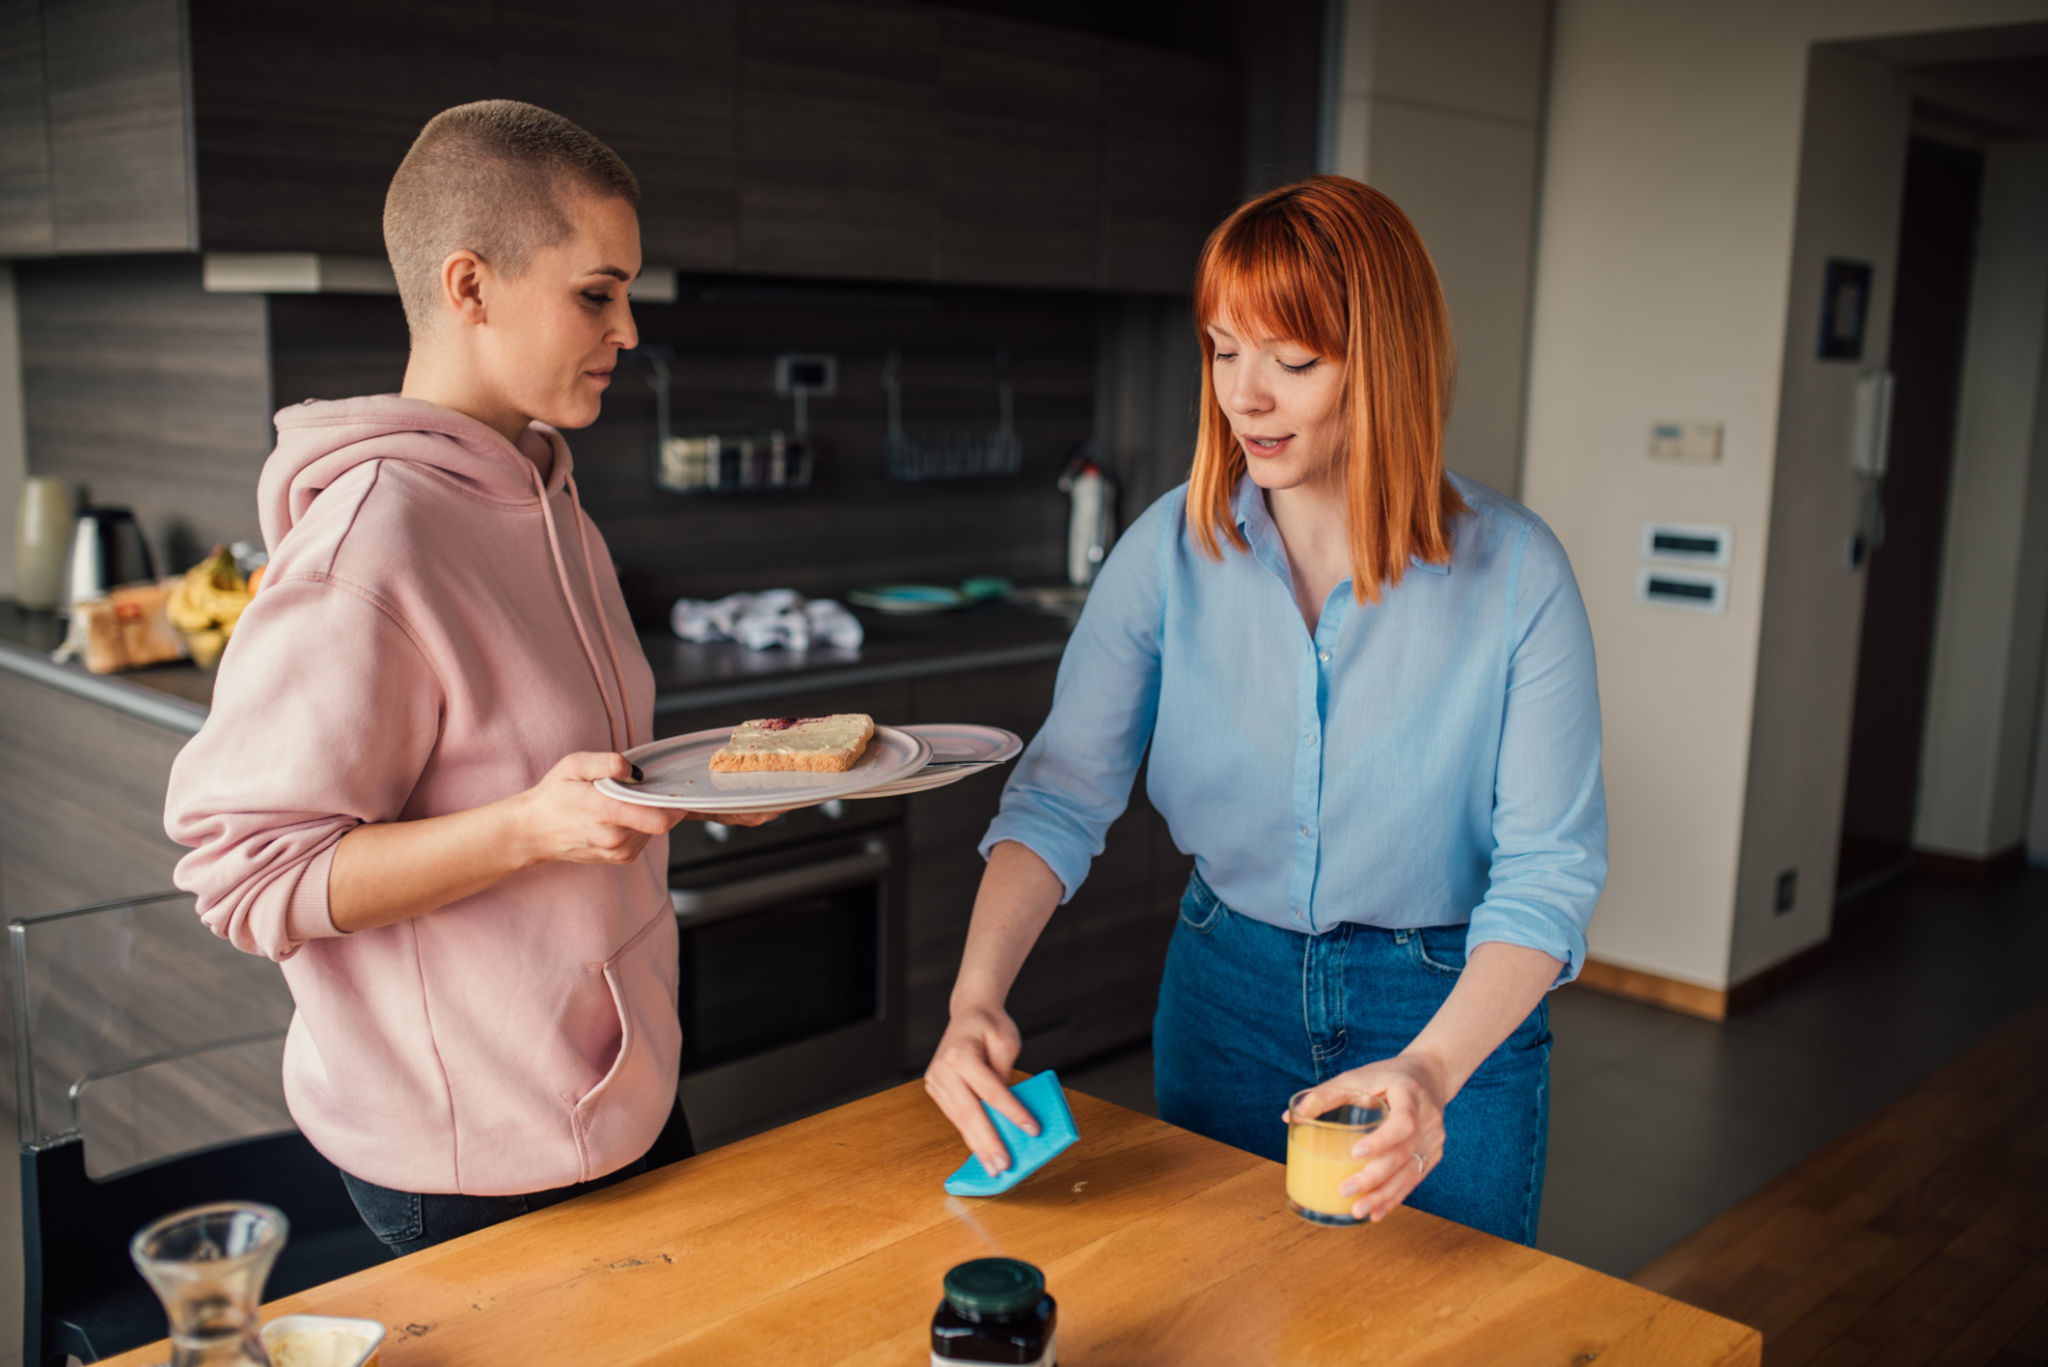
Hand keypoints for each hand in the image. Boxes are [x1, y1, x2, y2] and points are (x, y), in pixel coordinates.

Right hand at [512, 752, 689, 865]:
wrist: (533, 831)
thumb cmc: (553, 796)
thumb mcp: (574, 765)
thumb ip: (607, 762)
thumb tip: (636, 771)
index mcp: (606, 812)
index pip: (661, 819)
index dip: (675, 803)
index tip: (674, 789)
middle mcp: (615, 838)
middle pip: (661, 822)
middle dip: (659, 803)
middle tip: (643, 788)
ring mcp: (618, 852)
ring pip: (653, 830)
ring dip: (647, 814)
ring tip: (622, 802)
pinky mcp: (619, 858)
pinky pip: (643, 839)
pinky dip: (639, 826)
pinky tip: (619, 816)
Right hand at [924, 1000, 1037, 1174]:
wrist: (969, 1012)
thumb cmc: (991, 1026)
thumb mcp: (1006, 1043)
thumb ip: (1004, 1076)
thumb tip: (1009, 1114)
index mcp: (960, 1054)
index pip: (990, 1090)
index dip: (1012, 1112)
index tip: (1032, 1131)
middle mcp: (943, 1069)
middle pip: (970, 1112)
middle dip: (989, 1142)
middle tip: (1003, 1166)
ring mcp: (936, 1080)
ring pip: (960, 1120)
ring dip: (978, 1146)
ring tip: (993, 1168)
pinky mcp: (936, 1089)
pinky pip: (956, 1117)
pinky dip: (970, 1135)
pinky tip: (982, 1152)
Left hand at [1285, 1051, 1449, 1222]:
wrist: (1431, 1075)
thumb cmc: (1387, 1076)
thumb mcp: (1358, 1077)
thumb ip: (1326, 1094)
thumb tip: (1287, 1116)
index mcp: (1410, 1094)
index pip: (1403, 1122)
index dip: (1381, 1140)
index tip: (1356, 1153)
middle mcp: (1428, 1118)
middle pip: (1403, 1154)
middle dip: (1374, 1177)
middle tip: (1345, 1190)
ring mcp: (1433, 1139)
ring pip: (1410, 1173)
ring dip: (1384, 1196)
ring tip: (1358, 1211)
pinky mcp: (1433, 1154)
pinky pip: (1414, 1179)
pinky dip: (1394, 1197)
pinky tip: (1376, 1213)